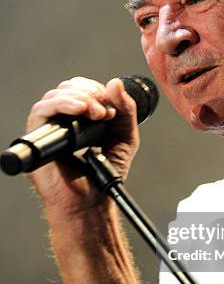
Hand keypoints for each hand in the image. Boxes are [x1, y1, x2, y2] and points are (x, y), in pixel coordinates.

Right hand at [26, 76, 138, 216]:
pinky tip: (80, 110)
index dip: (96, 89)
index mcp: (80, 118)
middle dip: (90, 93)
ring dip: (79, 98)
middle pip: (68, 88)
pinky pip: (41, 111)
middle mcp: (62, 120)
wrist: (91, 200)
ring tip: (97, 113)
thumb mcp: (124, 137)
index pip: (82, 88)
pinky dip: (61, 104)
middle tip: (105, 111)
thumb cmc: (103, 173)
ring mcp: (50, 128)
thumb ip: (126, 110)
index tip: (112, 105)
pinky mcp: (38, 138)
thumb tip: (116, 83)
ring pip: (54, 95)